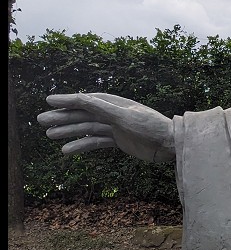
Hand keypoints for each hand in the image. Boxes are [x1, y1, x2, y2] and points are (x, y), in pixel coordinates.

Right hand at [37, 92, 175, 162]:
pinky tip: (66, 150)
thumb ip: (103, 109)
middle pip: (83, 114)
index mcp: (116, 103)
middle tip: (41, 120)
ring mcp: (116, 128)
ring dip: (69, 131)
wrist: (170, 145)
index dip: (68, 100)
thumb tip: (80, 98)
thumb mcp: (125, 116)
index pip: (87, 99)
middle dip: (63, 117)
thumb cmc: (151, 127)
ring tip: (49, 135)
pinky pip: (96, 142)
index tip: (49, 101)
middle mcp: (114, 113)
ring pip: (87, 128)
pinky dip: (81, 146)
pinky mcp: (119, 141)